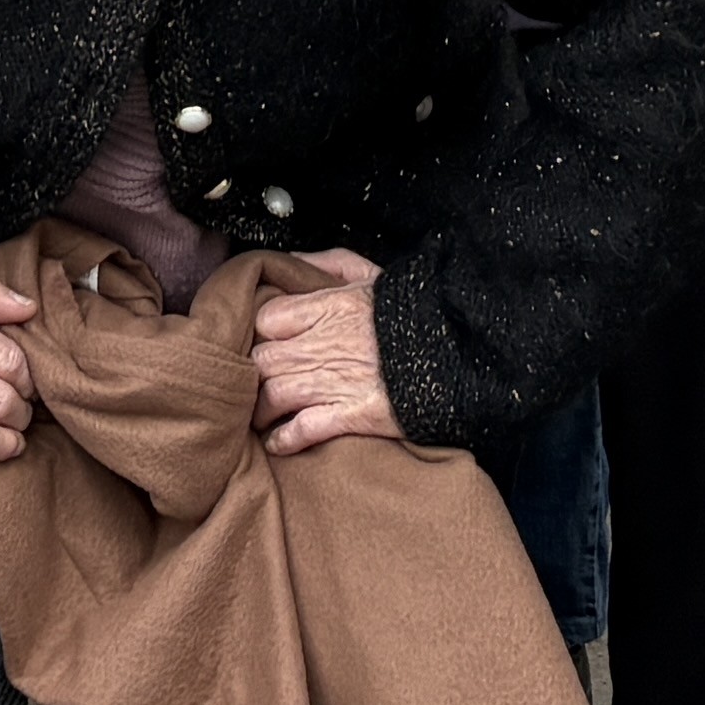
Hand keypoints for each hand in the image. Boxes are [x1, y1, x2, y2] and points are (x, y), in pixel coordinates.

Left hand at [252, 246, 399, 452]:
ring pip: (273, 395)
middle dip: (251, 373)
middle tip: (248, 383)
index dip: (258, 332)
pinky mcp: (352, 414)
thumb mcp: (369, 273)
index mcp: (327, 306)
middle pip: (261, 359)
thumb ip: (326, 263)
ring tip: (259, 415)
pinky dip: (284, 439)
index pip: (265, 319)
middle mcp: (324, 344)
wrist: (456, 351)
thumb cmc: (412, 312)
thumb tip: (289, 262)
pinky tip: (278, 442)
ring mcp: (335, 381)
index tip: (260, 342)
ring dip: (260, 410)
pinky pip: (303, 430)